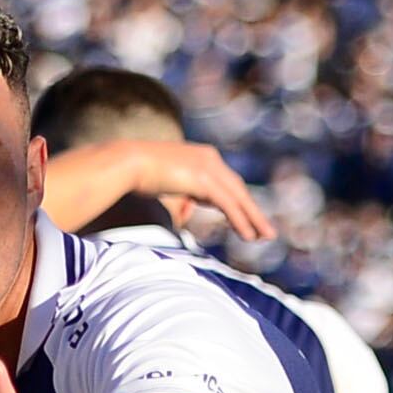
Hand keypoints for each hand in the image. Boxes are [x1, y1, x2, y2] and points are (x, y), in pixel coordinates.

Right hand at [148, 139, 275, 247]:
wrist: (127, 162)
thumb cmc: (137, 172)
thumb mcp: (166, 183)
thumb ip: (181, 196)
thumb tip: (186, 214)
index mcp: (202, 156)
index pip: (227, 181)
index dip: (238, 200)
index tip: (246, 216)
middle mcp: (210, 158)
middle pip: (238, 188)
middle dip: (252, 211)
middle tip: (264, 230)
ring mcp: (209, 168)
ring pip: (238, 198)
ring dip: (253, 219)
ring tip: (265, 237)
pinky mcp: (205, 181)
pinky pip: (229, 205)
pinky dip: (241, 221)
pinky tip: (249, 235)